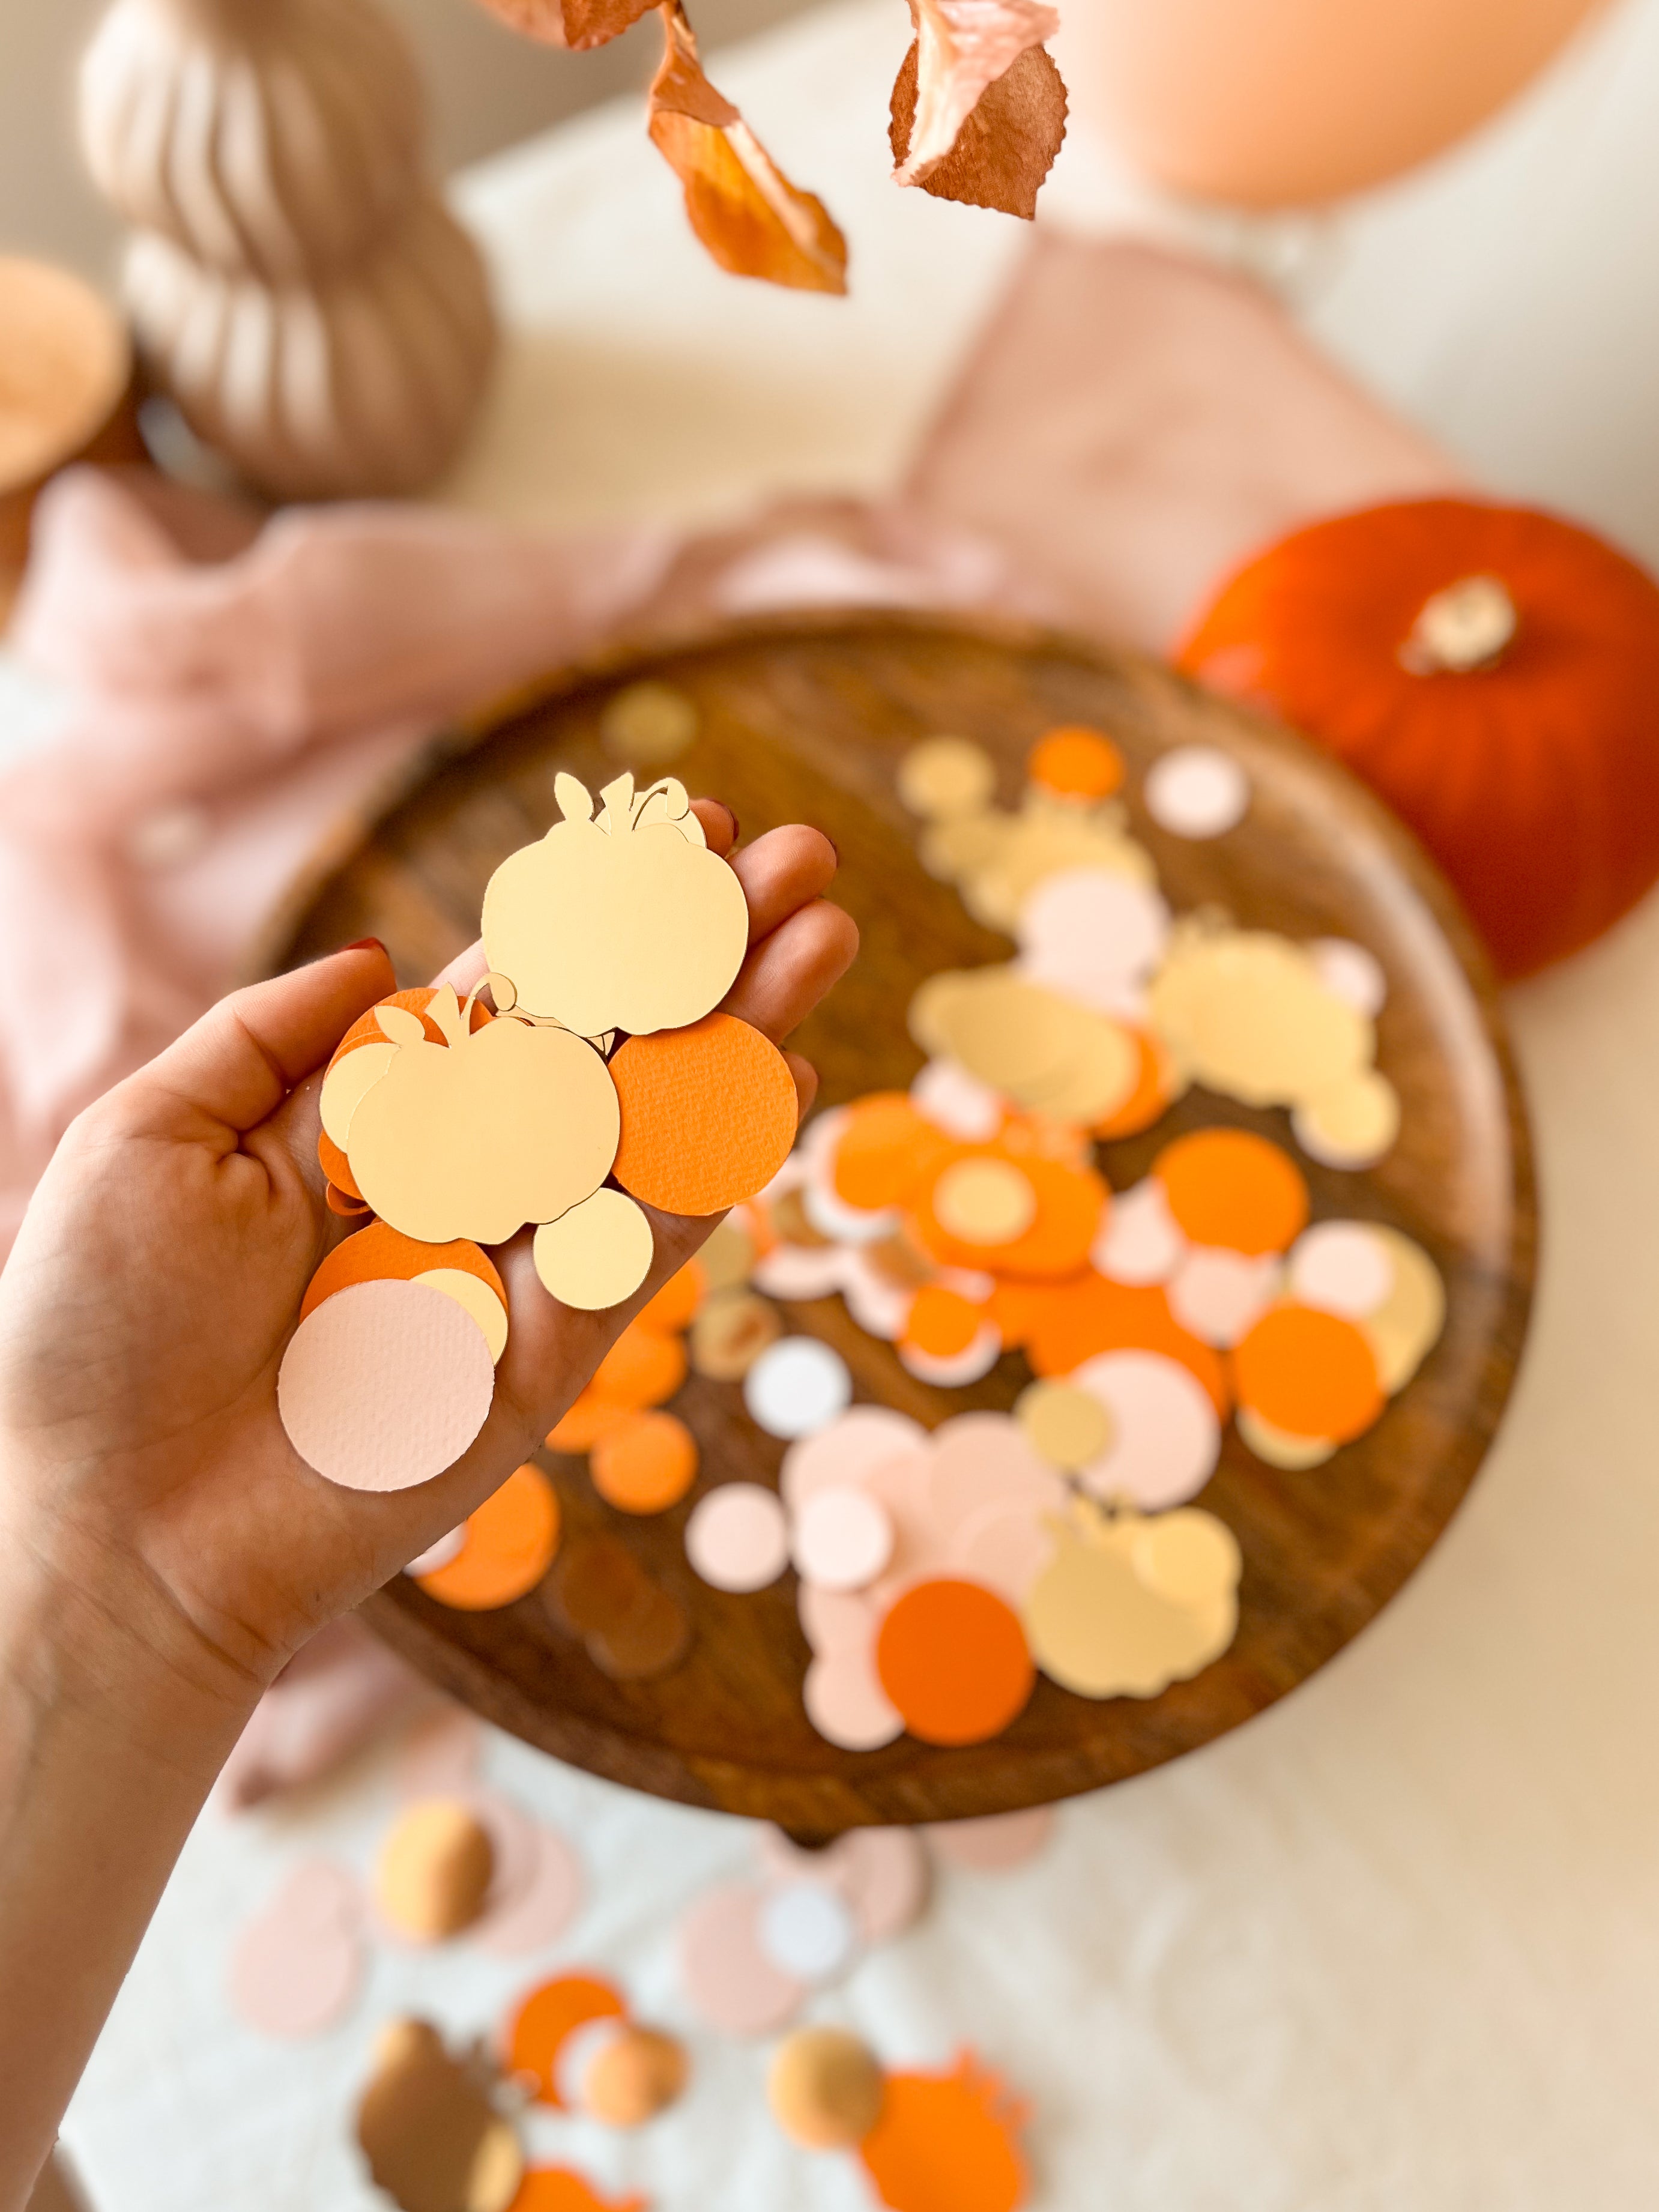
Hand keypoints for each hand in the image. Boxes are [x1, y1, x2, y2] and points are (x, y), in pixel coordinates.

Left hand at [0, 803, 854, 1723]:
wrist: (101, 1527)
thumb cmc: (91, 1338)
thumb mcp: (145, 1138)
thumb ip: (263, 1036)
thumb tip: (379, 953)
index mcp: (369, 1127)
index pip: (509, 997)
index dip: (595, 913)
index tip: (678, 829)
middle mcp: (455, 1186)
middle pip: (606, 1045)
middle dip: (701, 950)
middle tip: (800, 857)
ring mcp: (508, 1271)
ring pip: (647, 1130)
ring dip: (741, 1030)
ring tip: (825, 929)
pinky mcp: (543, 1362)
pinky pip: (644, 1250)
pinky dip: (716, 1165)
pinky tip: (785, 1077)